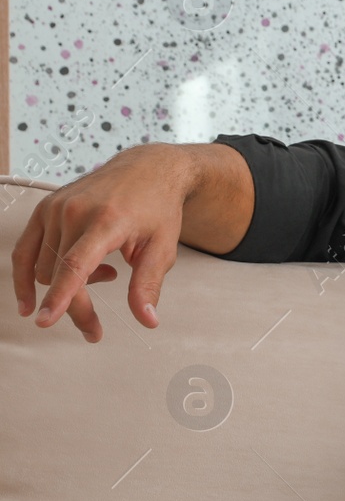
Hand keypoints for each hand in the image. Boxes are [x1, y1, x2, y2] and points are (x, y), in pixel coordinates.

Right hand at [10, 144, 188, 341]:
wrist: (148, 169)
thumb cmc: (158, 208)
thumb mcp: (163, 248)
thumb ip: (148, 286)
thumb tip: (147, 321)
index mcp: (106, 221)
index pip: (75, 264)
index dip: (60, 296)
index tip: (45, 320)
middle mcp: (74, 211)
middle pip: (58, 275)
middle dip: (75, 308)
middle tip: (94, 331)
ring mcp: (54, 208)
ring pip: (42, 268)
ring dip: (67, 285)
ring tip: (106, 274)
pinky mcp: (44, 208)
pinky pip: (26, 251)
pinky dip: (33, 274)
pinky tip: (40, 294)